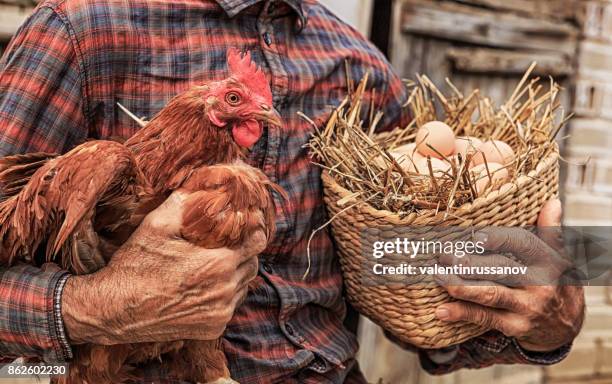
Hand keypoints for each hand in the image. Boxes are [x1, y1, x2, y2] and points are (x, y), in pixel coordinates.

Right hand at [62, 191, 265, 344]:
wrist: (113, 310)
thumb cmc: (135, 264)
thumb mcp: (157, 224)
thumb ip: (186, 200)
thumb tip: (206, 181)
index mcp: (219, 263)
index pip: (258, 241)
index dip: (254, 228)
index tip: (248, 221)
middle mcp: (225, 291)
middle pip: (253, 263)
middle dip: (244, 250)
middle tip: (227, 242)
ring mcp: (220, 312)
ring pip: (244, 285)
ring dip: (235, 272)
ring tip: (213, 263)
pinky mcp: (212, 328)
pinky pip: (230, 305)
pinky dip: (224, 294)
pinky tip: (204, 285)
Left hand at [435, 199, 584, 351]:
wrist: (565, 325)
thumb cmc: (554, 281)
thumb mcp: (558, 255)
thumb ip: (550, 230)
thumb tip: (552, 202)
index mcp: (549, 262)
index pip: (523, 244)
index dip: (498, 239)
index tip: (473, 236)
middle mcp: (540, 285)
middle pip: (501, 269)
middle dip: (469, 262)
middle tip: (443, 255)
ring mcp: (527, 308)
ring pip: (490, 294)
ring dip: (461, 285)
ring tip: (438, 276)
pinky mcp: (515, 327)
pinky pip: (485, 318)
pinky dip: (462, 313)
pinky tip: (441, 310)